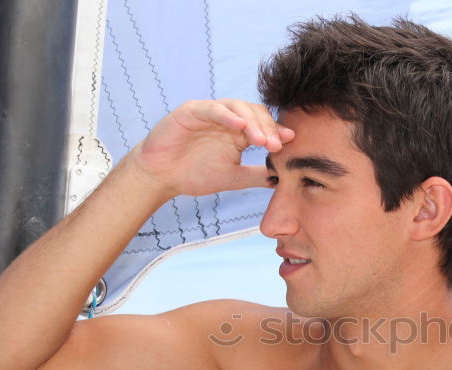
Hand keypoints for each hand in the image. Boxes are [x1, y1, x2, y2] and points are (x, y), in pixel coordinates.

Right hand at [127, 99, 294, 198]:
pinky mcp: (192, 110)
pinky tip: (240, 125)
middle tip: (276, 145)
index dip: (277, 132)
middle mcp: (227, 119)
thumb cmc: (193, 174)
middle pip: (255, 113)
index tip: (291, 143)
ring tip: (261, 140)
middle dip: (268, 128)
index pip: (263, 126)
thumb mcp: (233, 178)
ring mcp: (210, 113)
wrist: (161, 177)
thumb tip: (283, 180)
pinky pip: (213, 108)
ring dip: (252, 122)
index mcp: (238, 133)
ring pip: (238, 107)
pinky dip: (228, 115)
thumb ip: (256, 175)